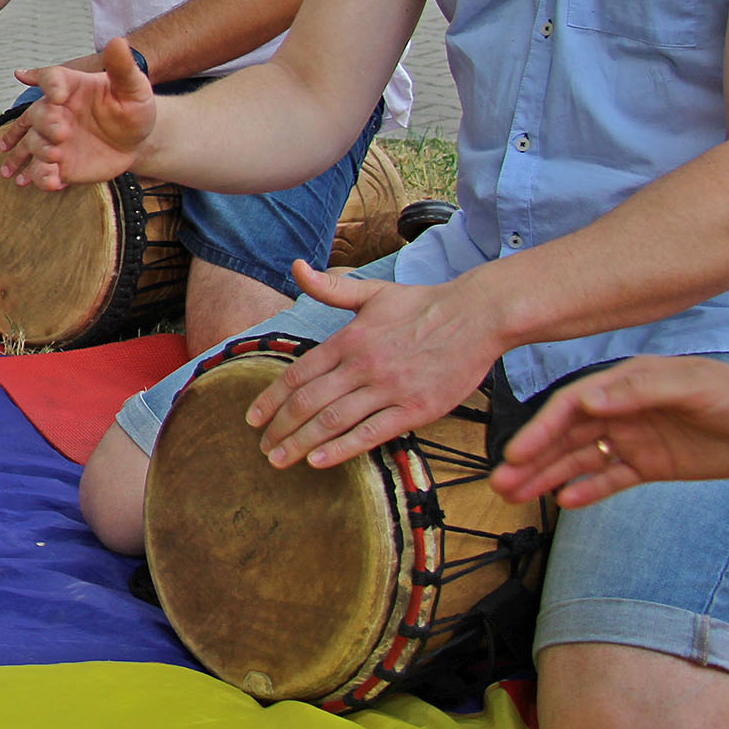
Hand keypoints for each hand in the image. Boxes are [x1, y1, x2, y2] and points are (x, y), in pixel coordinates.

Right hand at [0, 40, 154, 188]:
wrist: (137, 141)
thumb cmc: (133, 108)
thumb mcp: (134, 87)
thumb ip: (123, 67)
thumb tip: (118, 40)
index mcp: (70, 88)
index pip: (50, 79)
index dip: (47, 84)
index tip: (59, 96)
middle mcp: (55, 112)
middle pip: (35, 115)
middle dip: (44, 125)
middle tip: (62, 134)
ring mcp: (53, 140)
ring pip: (31, 144)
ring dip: (36, 152)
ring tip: (55, 159)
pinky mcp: (57, 164)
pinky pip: (40, 171)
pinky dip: (40, 177)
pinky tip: (53, 181)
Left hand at [243, 264, 504, 469]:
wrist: (476, 316)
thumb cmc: (422, 305)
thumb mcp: (372, 293)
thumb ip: (330, 288)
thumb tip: (296, 267)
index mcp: (348, 339)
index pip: (298, 374)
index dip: (271, 398)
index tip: (252, 418)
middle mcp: (362, 365)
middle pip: (308, 402)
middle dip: (280, 427)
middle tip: (261, 446)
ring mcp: (389, 389)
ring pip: (334, 420)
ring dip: (301, 442)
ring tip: (280, 459)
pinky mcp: (416, 409)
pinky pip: (372, 434)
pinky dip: (342, 449)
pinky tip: (319, 461)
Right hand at [490, 356, 728, 508]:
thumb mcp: (695, 386)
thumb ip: (640, 390)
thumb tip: (588, 399)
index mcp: (628, 383)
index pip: (571, 405)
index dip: (541, 428)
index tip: (517, 452)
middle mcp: (625, 409)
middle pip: (567, 434)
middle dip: (532, 456)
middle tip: (501, 481)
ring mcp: (638, 438)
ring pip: (582, 458)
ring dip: (549, 474)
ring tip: (517, 494)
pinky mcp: (655, 465)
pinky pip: (612, 478)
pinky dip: (588, 488)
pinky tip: (565, 500)